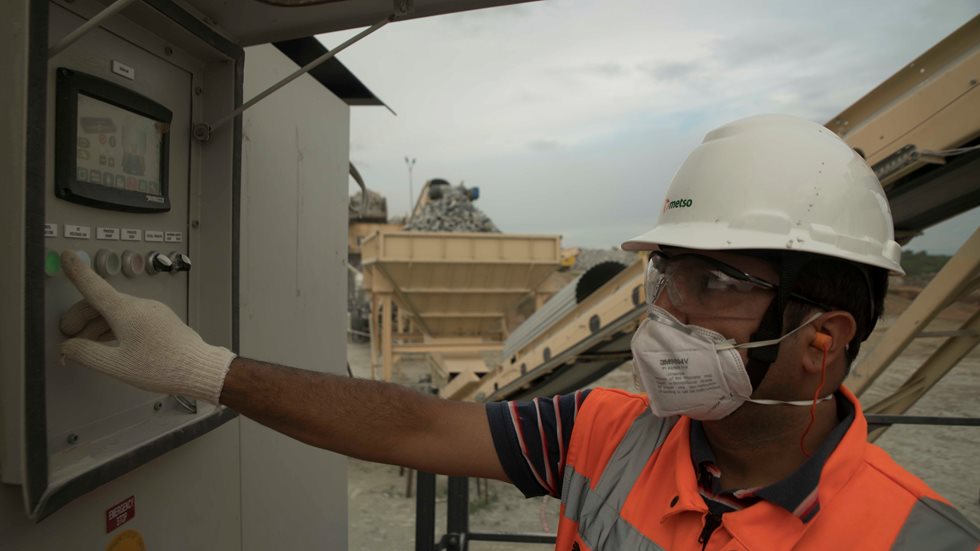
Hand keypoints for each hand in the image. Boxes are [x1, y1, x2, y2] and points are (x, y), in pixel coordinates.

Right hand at [59, 251, 234, 402]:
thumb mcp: (117, 365)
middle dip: (81, 316)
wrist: (199, 369)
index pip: (95, 286)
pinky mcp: (161, 320)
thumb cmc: (163, 367)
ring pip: (117, 311)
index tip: (67, 256)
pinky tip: (108, 342)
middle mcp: (141, 306)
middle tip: (68, 333)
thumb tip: (69, 347)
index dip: (78, 273)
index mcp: (127, 311)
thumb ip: (87, 353)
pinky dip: (114, 326)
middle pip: (103, 302)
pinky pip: (131, 317)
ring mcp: (153, 311)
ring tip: (85, 343)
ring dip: (97, 324)